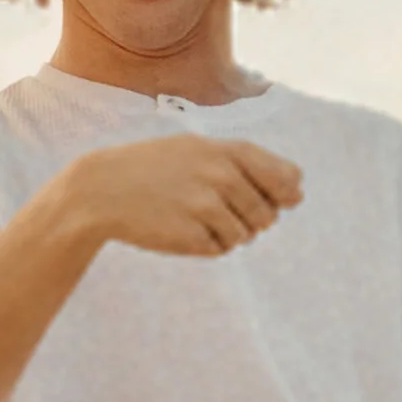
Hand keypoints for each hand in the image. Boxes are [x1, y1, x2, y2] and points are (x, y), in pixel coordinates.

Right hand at [64, 136, 303, 258]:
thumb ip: (250, 165)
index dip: (280, 193)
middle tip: (211, 207)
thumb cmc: (156, 169)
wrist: (101, 189)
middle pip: (268, 214)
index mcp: (228, 151)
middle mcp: (222, 175)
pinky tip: (180, 228)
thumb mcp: (200, 151)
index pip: (286, 178)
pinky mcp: (191, 235)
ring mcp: (206, 206)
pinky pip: (220, 250)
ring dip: (226, 233)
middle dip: (249, 219)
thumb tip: (299, 191)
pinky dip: (206, 245)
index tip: (258, 196)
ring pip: (245, 236)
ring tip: (193, 216)